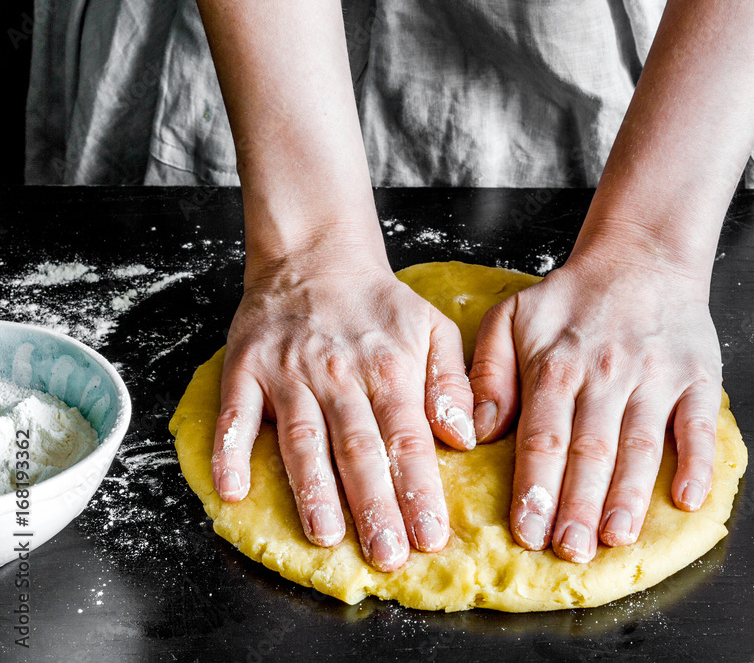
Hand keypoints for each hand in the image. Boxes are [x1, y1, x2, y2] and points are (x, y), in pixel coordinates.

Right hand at [210, 259, 475, 571]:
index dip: (418, 493)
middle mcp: (340, 375)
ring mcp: (289, 372)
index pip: (407, 442)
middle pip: (358, 450)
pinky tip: (233, 491)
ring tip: (326, 536)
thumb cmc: (380, 305)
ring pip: (303, 439)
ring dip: (313, 490)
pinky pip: (236, 415)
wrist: (316, 256)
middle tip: (385, 556)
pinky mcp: (246, 369)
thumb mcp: (433, 328)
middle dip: (374, 507)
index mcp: (391, 370)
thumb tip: (463, 437)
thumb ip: (452, 383)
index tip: (430, 538)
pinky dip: (230, 452)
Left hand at [469, 256, 720, 562]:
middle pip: (590, 450)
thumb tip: (481, 432)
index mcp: (557, 365)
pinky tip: (686, 500)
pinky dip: (696, 463)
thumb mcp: (511, 318)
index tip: (528, 531)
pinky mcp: (697, 379)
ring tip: (616, 537)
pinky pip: (699, 426)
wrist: (640, 259)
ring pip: (641, 445)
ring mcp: (656, 378)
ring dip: (628, 495)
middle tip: (569, 551)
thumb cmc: (570, 299)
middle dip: (578, 505)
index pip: (543, 437)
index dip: (536, 488)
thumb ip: (488, 373)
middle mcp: (606, 374)